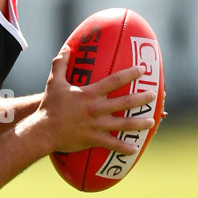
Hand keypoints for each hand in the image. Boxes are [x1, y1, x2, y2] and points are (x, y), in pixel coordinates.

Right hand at [39, 46, 156, 154]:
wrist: (43, 130)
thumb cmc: (49, 106)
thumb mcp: (54, 82)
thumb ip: (60, 64)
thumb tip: (67, 48)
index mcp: (90, 94)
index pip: (115, 81)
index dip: (130, 74)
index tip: (142, 69)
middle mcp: (97, 109)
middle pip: (125, 102)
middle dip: (142, 98)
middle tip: (153, 95)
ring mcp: (97, 125)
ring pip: (124, 124)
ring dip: (140, 123)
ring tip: (152, 121)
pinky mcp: (94, 139)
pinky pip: (113, 144)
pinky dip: (125, 148)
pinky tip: (135, 149)